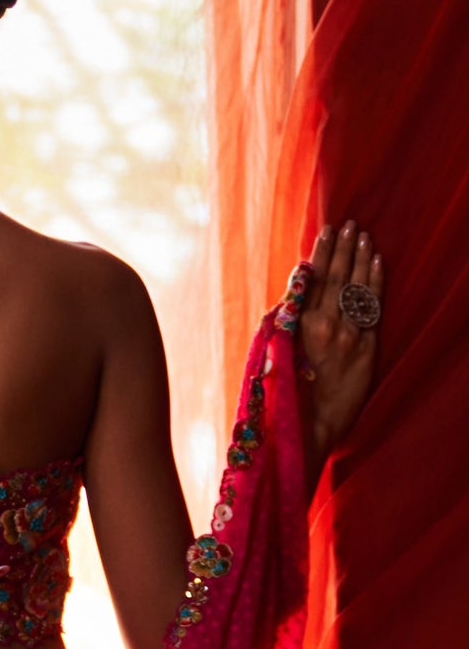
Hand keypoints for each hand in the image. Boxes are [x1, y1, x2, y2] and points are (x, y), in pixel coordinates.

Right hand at [298, 217, 383, 486]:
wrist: (311, 425)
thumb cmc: (284, 390)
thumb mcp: (271, 350)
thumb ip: (282, 316)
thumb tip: (295, 283)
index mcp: (296, 324)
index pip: (311, 278)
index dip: (321, 253)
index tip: (326, 231)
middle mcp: (323, 325)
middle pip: (336, 276)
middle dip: (343, 248)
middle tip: (349, 224)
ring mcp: (348, 335)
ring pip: (356, 286)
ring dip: (361, 258)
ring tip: (364, 235)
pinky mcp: (367, 346)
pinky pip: (373, 305)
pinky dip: (375, 281)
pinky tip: (377, 261)